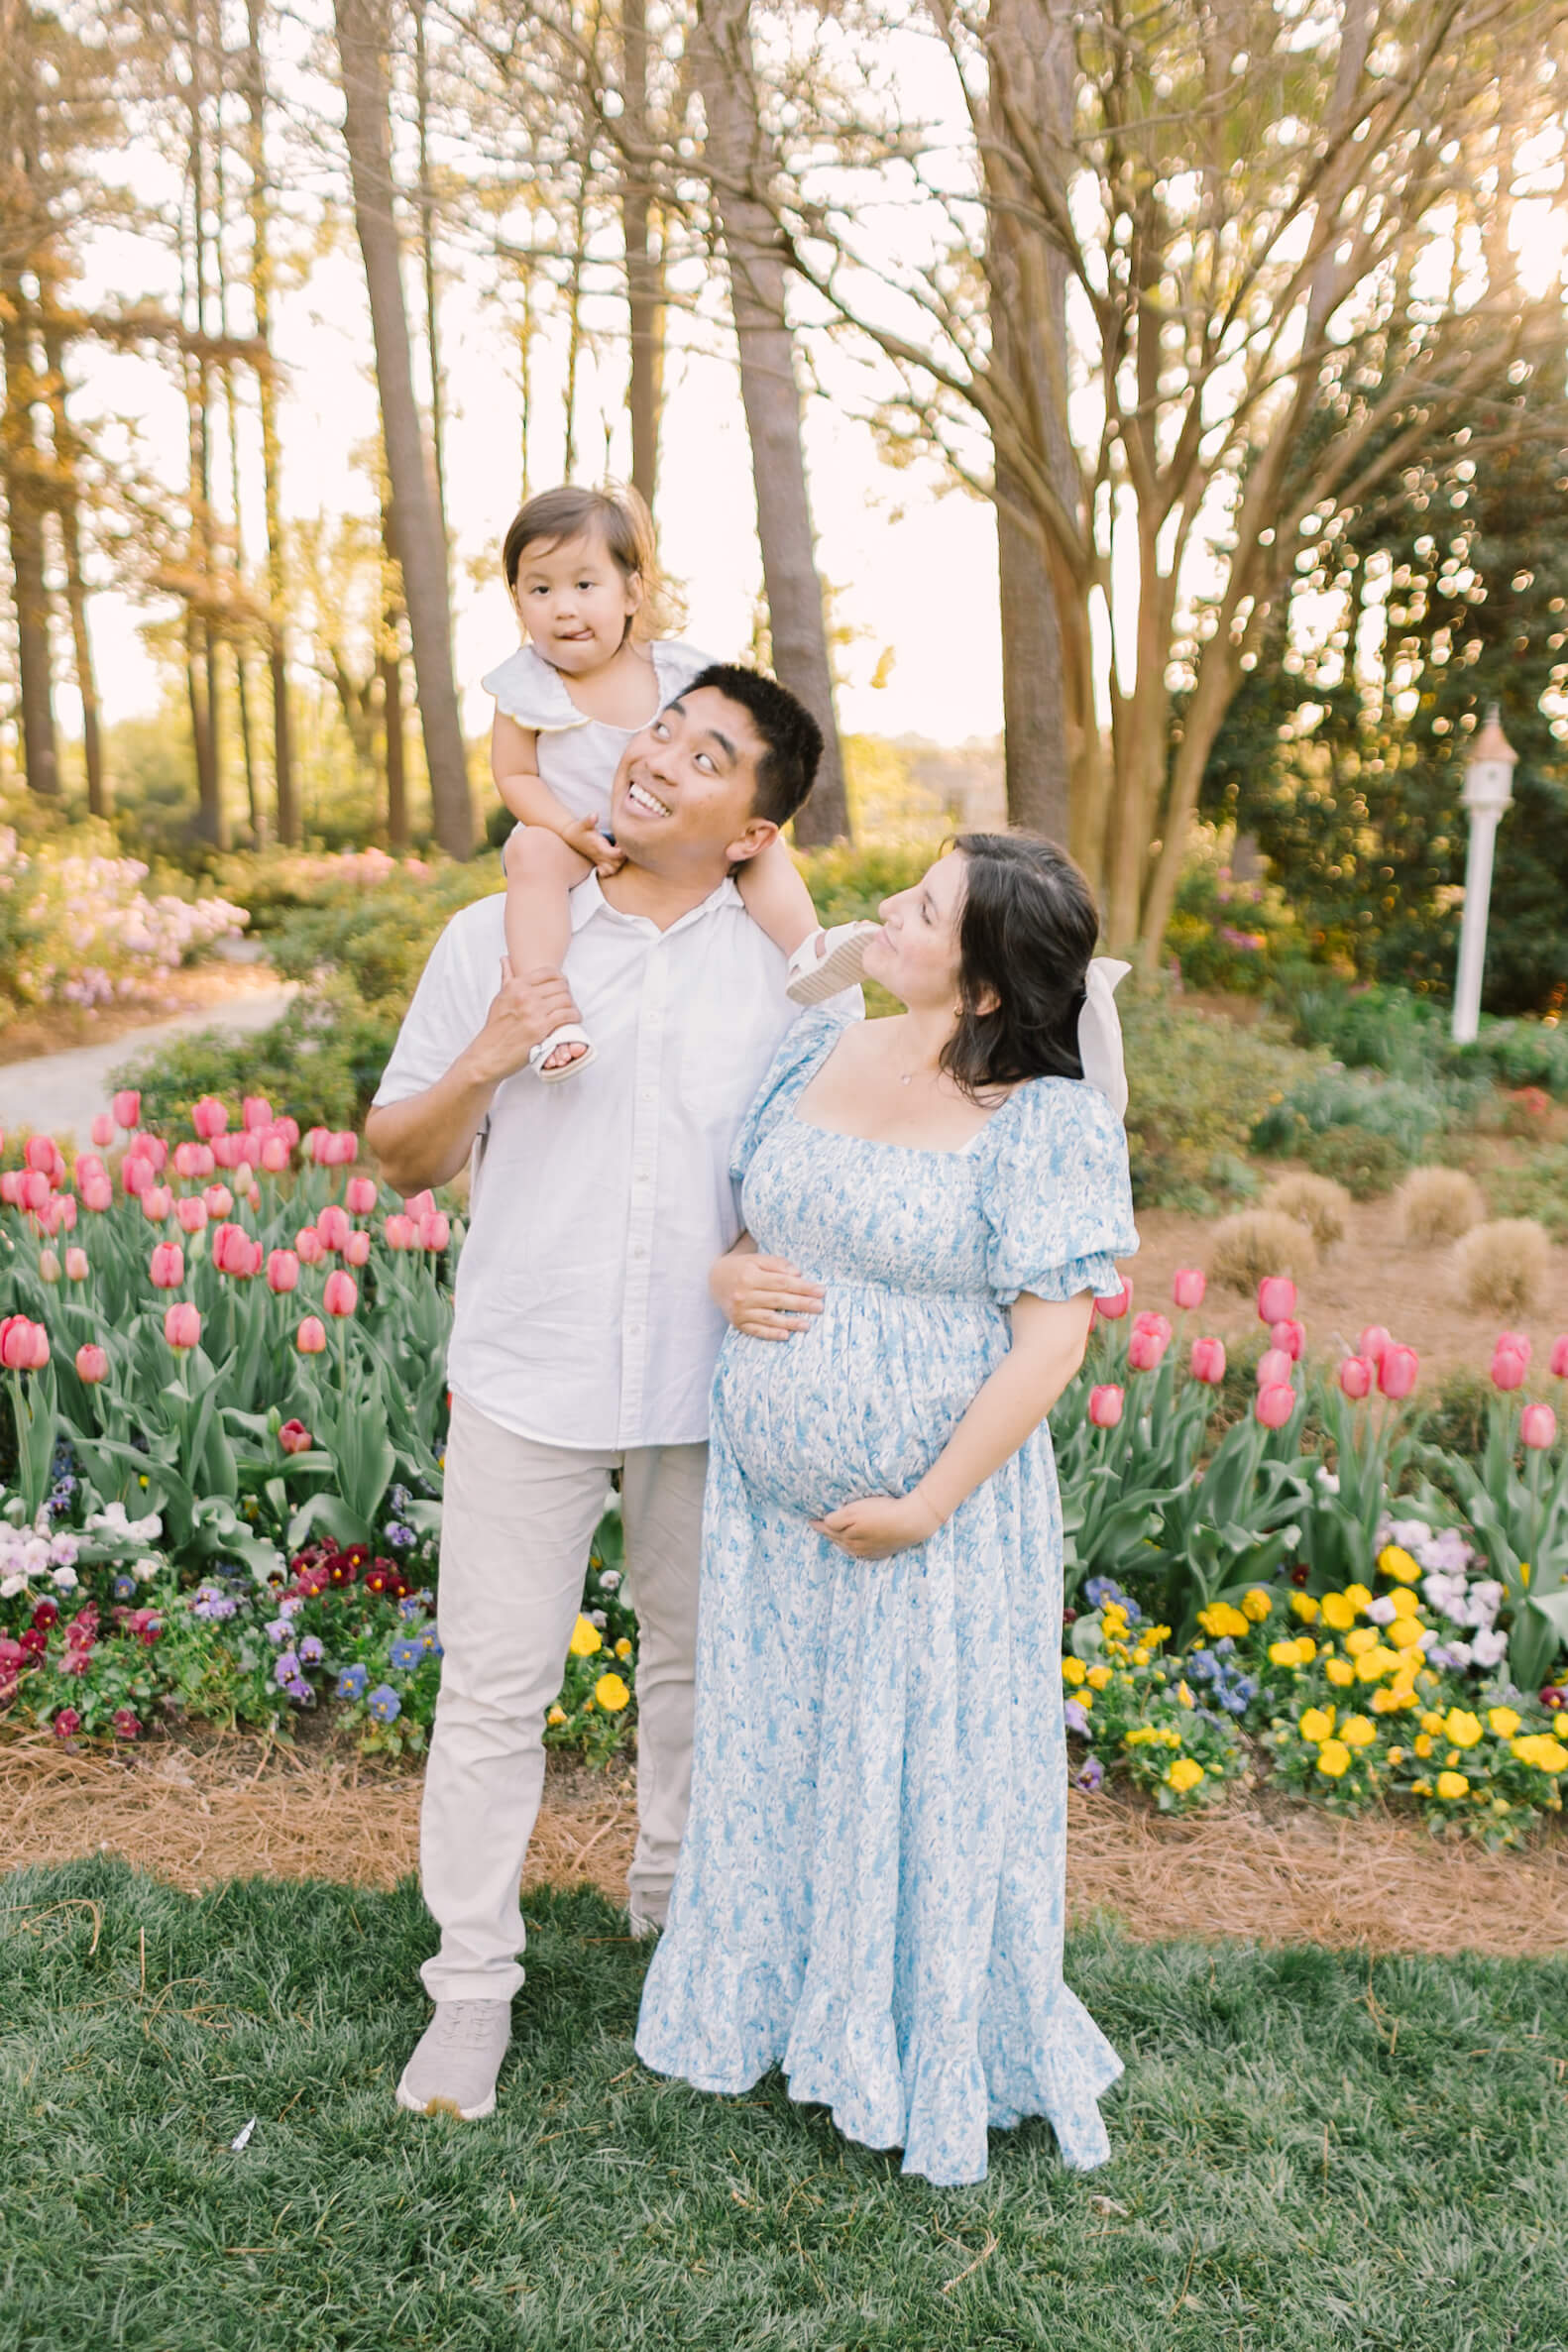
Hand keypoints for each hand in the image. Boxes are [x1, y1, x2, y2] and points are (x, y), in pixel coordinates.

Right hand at [466, 958, 580, 1084]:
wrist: (489, 1053)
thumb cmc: (495, 1028)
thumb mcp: (499, 998)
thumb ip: (506, 978)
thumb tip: (506, 960)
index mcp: (515, 985)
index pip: (548, 972)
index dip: (560, 978)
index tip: (562, 986)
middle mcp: (525, 995)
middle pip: (560, 985)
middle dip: (567, 993)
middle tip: (567, 1001)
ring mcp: (533, 1010)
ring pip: (566, 999)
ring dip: (572, 1005)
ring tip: (571, 1011)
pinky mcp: (542, 1027)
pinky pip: (567, 1015)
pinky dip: (575, 1016)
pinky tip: (574, 1019)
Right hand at [562, 811, 624, 874]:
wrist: (571, 835)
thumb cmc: (580, 829)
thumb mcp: (584, 823)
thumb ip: (590, 820)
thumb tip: (594, 815)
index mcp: (599, 848)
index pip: (617, 855)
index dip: (623, 849)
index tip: (621, 841)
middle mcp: (600, 857)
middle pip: (618, 864)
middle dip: (623, 856)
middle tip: (622, 846)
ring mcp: (599, 861)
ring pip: (614, 869)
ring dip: (620, 862)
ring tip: (618, 851)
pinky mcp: (598, 862)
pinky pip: (607, 872)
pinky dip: (612, 869)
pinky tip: (614, 859)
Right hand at [712, 1251, 824, 1339]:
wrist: (715, 1279)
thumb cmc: (742, 1268)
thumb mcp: (757, 1259)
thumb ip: (777, 1264)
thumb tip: (797, 1274)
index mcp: (750, 1275)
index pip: (781, 1282)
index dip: (802, 1287)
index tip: (820, 1291)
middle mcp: (744, 1294)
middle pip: (777, 1300)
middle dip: (801, 1304)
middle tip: (819, 1307)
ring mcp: (740, 1310)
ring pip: (768, 1318)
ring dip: (789, 1322)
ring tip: (807, 1325)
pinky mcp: (738, 1323)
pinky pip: (756, 1330)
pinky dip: (770, 1334)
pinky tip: (785, 1336)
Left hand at [811, 1488, 943, 1559]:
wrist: (911, 1521)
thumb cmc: (881, 1512)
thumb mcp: (853, 1512)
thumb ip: (835, 1520)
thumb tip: (825, 1523)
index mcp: (846, 1537)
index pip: (827, 1530)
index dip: (818, 1524)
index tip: (810, 1521)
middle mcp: (856, 1548)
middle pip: (837, 1540)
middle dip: (828, 1534)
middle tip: (820, 1527)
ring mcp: (870, 1552)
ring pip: (850, 1548)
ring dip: (841, 1541)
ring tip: (836, 1536)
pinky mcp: (883, 1552)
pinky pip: (863, 1552)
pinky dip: (856, 1547)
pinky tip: (857, 1545)